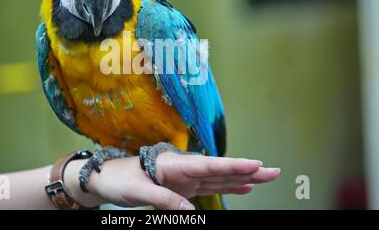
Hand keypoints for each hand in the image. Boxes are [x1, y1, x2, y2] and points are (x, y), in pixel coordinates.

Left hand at [64, 153, 279, 209]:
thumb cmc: (119, 180)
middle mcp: (184, 168)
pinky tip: (241, 187)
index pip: (210, 165)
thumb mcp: (138, 191)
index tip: (255, 164)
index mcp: (175, 164)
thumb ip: (166, 201)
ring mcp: (186, 178)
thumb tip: (192, 214)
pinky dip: (227, 185)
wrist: (106, 177)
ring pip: (219, 177)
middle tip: (273, 171)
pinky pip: (209, 185)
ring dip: (242, 177)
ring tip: (264, 177)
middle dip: (247, 170)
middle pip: (221, 170)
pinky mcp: (184, 186)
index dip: (233, 166)